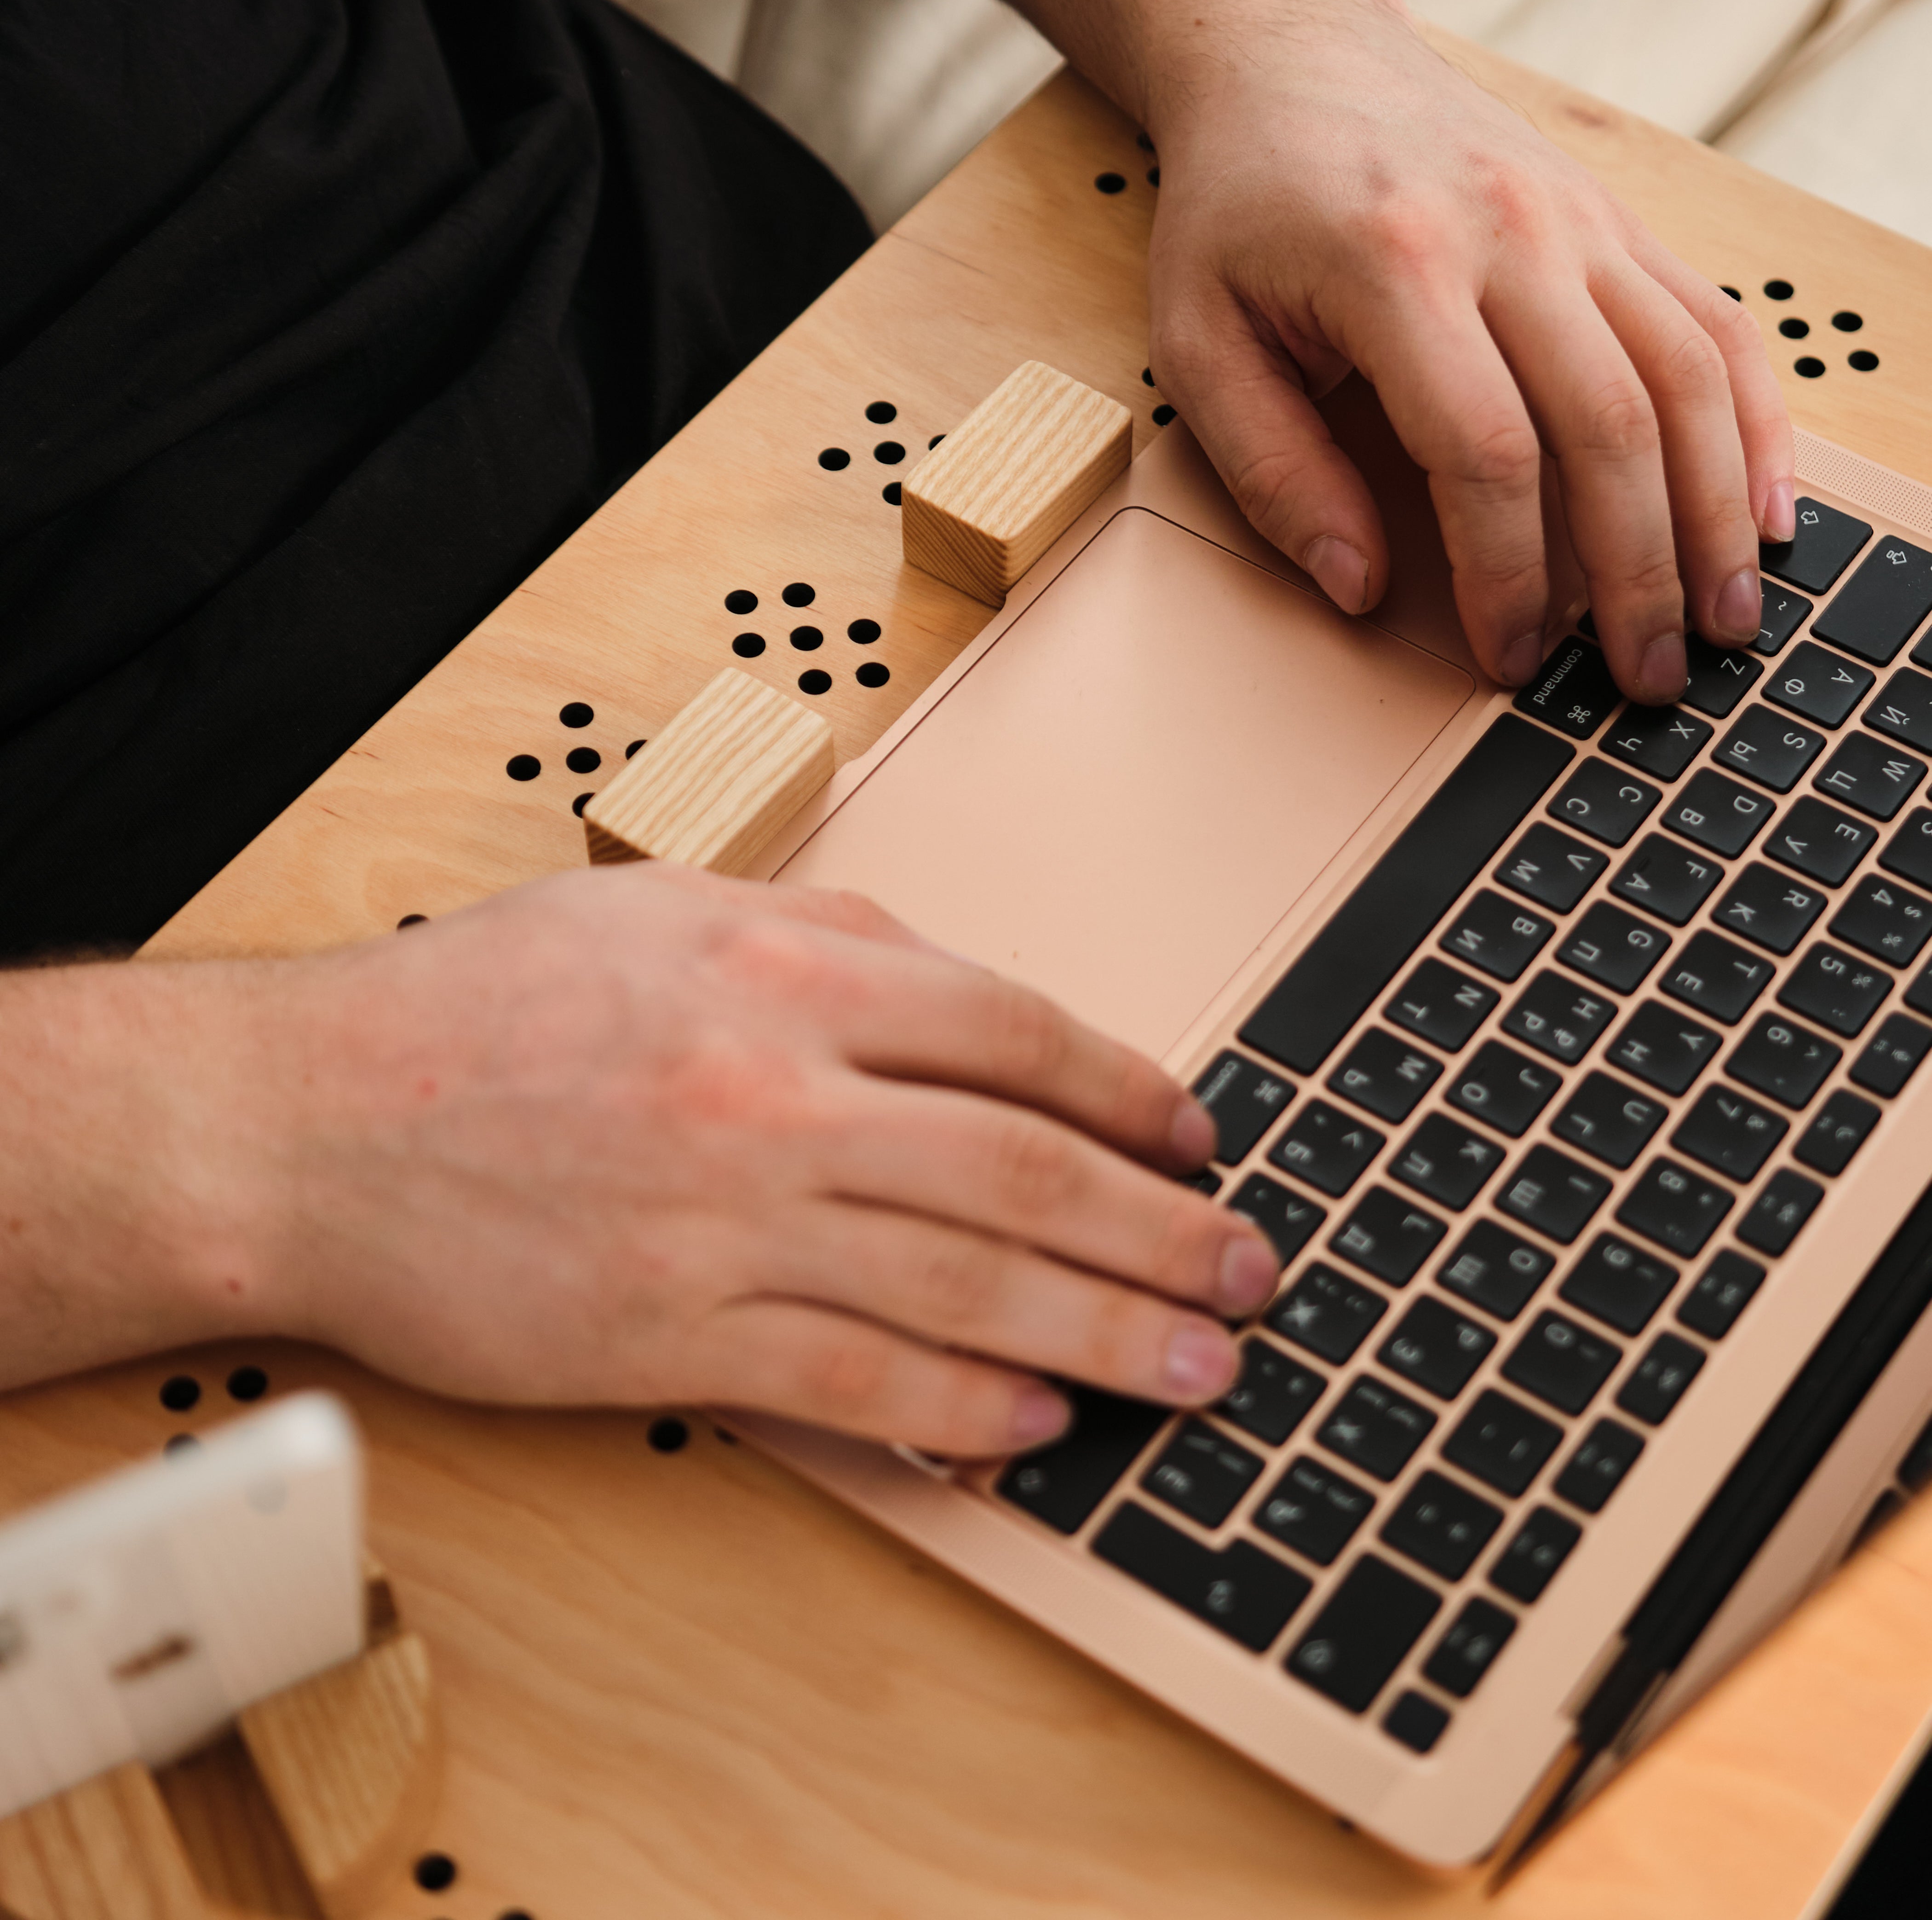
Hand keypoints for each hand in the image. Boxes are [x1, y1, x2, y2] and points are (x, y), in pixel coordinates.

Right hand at [211, 866, 1276, 1454]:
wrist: (312, 1118)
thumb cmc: (485, 1006)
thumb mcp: (667, 909)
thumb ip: (829, 936)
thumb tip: (972, 992)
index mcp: (782, 970)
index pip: (1014, 1033)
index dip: (1129, 1091)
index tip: (1194, 1140)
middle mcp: (773, 1091)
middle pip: (1024, 1170)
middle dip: (1158, 1232)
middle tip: (1248, 1275)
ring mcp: (725, 1221)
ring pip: (961, 1286)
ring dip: (1099, 1334)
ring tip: (1195, 1365)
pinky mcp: (664, 1332)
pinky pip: (847, 1380)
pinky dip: (955, 1411)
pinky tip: (1032, 1425)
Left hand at [1002, 0, 1793, 703]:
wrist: (1292, 59)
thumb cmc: (1239, 210)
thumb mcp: (1199, 342)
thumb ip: (1273, 470)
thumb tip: (1358, 587)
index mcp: (1397, 270)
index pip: (1485, 454)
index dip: (1508, 575)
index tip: (1509, 658)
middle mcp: (1511, 235)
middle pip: (1610, 426)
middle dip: (1635, 574)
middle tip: (1642, 680)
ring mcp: (1580, 221)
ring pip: (1687, 379)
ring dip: (1713, 514)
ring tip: (1723, 620)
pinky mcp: (1616, 221)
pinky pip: (1711, 325)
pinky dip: (1750, 424)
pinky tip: (1759, 510)